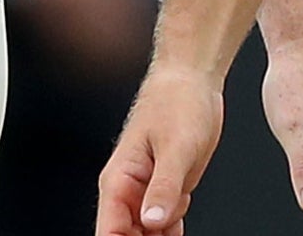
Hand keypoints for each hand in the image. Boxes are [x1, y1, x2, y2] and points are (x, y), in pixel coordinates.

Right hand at [96, 66, 225, 235]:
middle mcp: (128, 191)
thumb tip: (152, 222)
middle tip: (165, 235)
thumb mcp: (176, 147)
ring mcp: (146, 192)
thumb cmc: (178, 103)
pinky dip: (171, 233)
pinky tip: (179, 227)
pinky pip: (163, 226)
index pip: (110, 232)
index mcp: (119, 180)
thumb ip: (164, 186)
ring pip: (145, 235)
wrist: (192, 81)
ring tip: (174, 231)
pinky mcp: (165, 190)